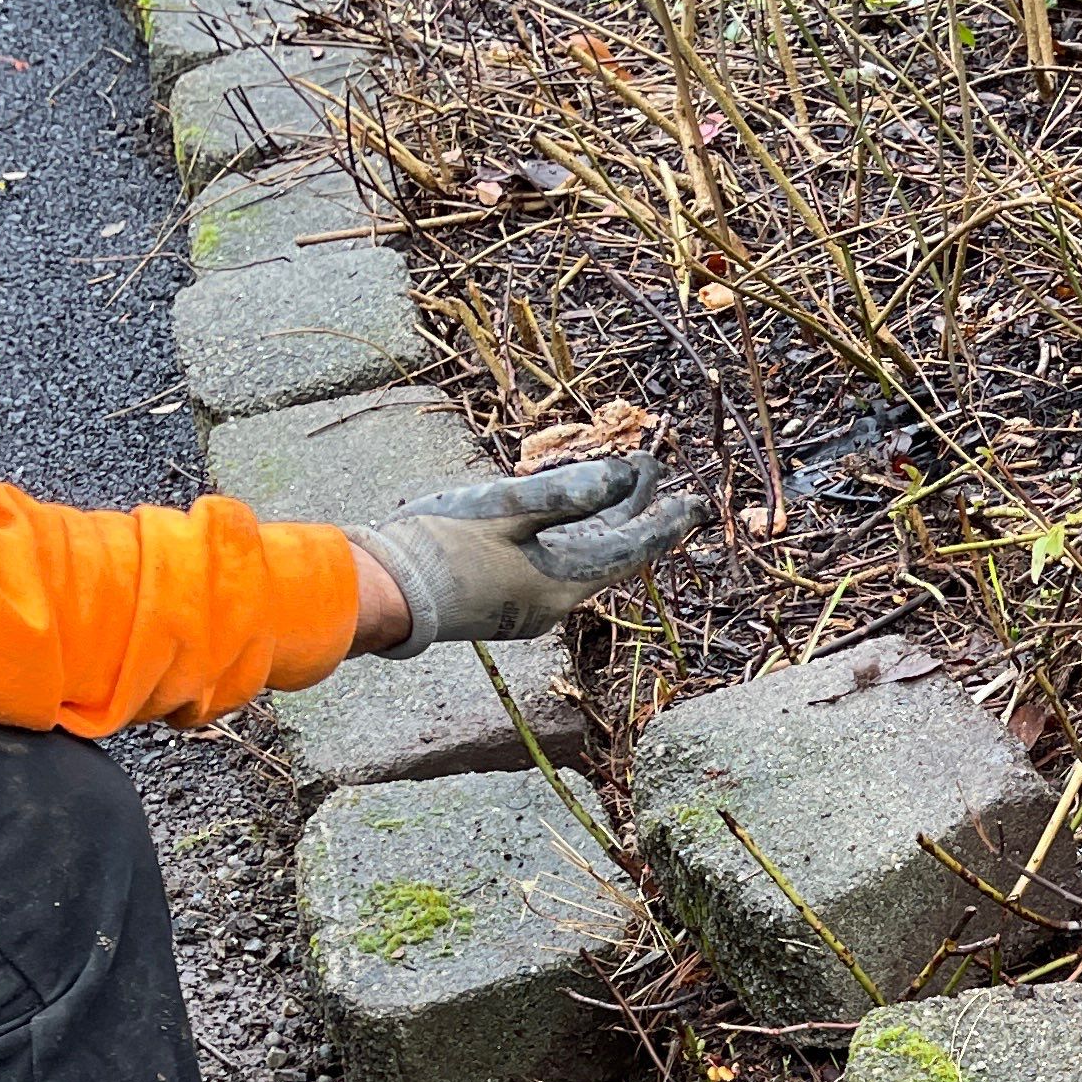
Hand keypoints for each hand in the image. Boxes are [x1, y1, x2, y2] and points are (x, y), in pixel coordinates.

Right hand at [347, 451, 704, 655]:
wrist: (385, 592)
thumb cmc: (439, 548)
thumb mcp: (504, 508)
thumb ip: (565, 493)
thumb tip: (623, 477)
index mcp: (560, 585)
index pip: (629, 550)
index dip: (664, 523)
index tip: (696, 502)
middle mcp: (553, 602)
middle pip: (610, 552)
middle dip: (638, 513)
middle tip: (663, 477)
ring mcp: (529, 604)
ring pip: (582, 557)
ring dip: (607, 520)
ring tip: (630, 487)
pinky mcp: (506, 599)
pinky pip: (554, 563)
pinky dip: (574, 534)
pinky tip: (575, 516)